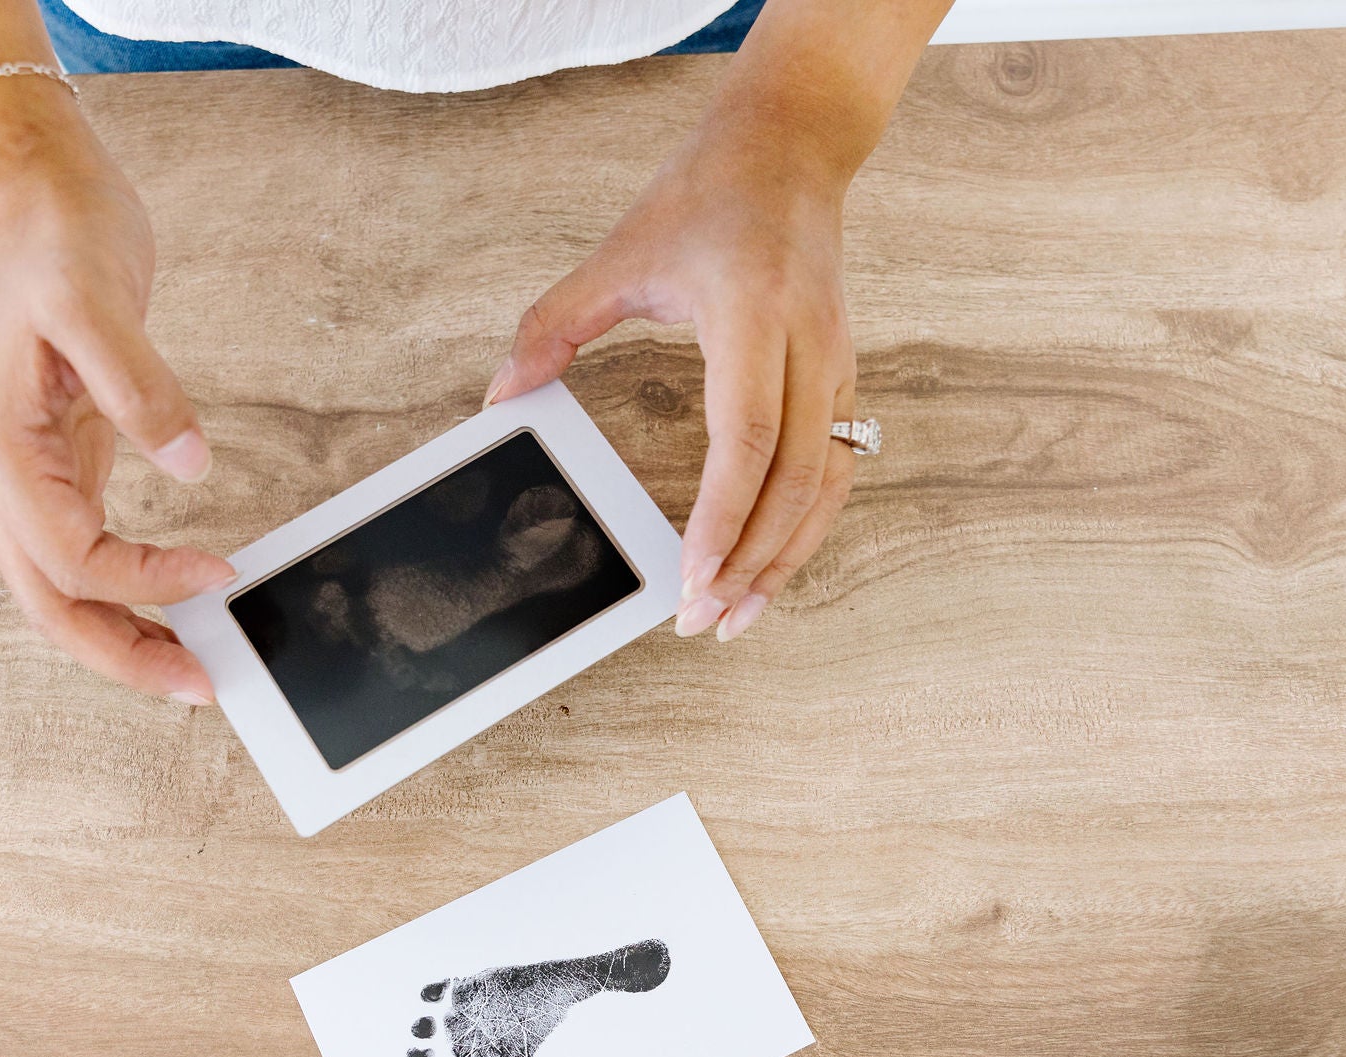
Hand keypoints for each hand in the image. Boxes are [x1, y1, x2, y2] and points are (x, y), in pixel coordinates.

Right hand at [0, 97, 234, 701]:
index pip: (67, 555)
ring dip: (123, 631)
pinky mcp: (64, 462)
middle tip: (199, 686)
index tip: (217, 576)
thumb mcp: (93, 297)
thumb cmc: (56, 238)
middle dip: (120, 652)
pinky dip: (128, 587)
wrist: (37, 198)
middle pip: (48, 602)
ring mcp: (29, 473)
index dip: (142, 580)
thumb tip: (187, 463)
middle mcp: (2, 473)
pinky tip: (176, 600)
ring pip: (62, 588)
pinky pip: (86, 551)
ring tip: (194, 664)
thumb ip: (139, 384)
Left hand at [486, 107, 858, 643]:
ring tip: (737, 616)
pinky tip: (770, 568)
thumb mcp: (618, 252)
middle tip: (701, 620)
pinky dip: (805, 528)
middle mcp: (808, 344)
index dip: (721, 513)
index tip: (691, 573)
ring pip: (826, 486)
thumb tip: (500, 397)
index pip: (748, 435)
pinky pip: (837, 470)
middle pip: (794, 479)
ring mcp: (837, 364)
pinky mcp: (845, 378)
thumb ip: (553, 326)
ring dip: (784, 559)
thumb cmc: (706, 194)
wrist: (793, 146)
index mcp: (751, 312)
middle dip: (750, 562)